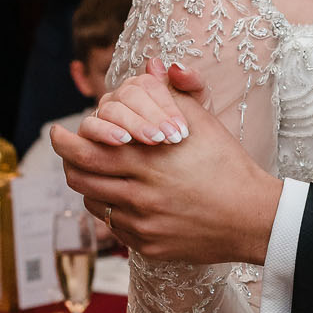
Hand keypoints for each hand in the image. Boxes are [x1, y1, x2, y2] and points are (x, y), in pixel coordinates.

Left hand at [52, 57, 280, 261]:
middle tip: (65, 149)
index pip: (85, 150)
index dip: (64, 141)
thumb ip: (171, 94)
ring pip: (93, 203)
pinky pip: (115, 227)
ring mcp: (142, 223)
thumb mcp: (203, 122)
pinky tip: (123, 198)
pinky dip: (112, 210)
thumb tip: (152, 66)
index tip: (58, 132)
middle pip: (80, 178)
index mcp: (147, 159)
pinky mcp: (149, 245)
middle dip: (66, 161)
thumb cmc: (228, 164)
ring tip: (96, 173)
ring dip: (89, 186)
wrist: (253, 216)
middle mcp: (139, 193)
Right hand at [77, 58, 201, 146]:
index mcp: (143, 85)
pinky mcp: (89, 134)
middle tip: (169, 138)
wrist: (178, 166)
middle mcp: (119, 96)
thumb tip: (177, 68)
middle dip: (151, 117)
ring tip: (152, 140)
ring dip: (131, 124)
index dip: (166, 106)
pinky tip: (122, 141)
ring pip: (109, 110)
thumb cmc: (184, 135)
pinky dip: (104, 132)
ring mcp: (102, 113)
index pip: (149, 85)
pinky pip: (89, 127)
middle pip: (128, 96)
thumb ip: (192, 84)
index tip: (182, 128)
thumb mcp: (197, 111)